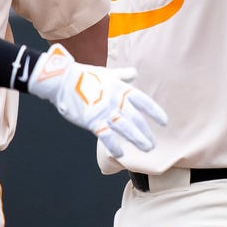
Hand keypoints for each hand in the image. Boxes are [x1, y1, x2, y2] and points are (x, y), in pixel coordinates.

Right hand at [27, 45, 167, 156]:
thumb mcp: (107, 72)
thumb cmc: (83, 75)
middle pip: (137, 119)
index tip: (164, 123)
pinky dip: (114, 145)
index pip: (143, 102)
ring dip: (137, 140)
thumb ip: (122, 75)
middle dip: (146, 132)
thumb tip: (134, 73)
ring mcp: (104, 111)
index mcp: (121, 88)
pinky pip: (106, 136)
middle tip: (152, 144)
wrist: (62, 80)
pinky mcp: (92, 120)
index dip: (155, 113)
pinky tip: (120, 154)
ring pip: (126, 128)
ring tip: (146, 149)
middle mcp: (116, 101)